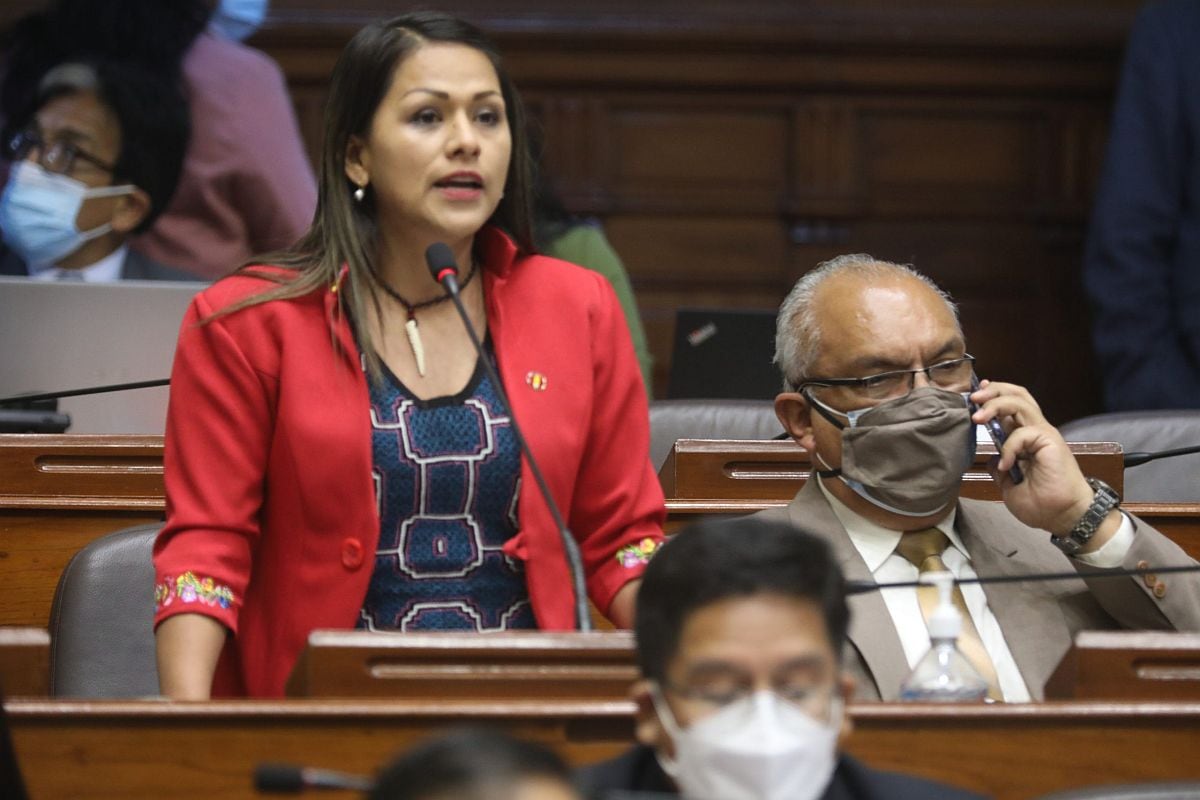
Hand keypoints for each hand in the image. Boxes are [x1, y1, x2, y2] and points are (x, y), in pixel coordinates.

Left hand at [969, 380, 1099, 537]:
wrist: (1064, 517)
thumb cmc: (1043, 504)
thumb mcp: (1009, 486)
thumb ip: (1001, 469)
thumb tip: (992, 459)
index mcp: (1026, 439)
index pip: (1011, 406)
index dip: (993, 396)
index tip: (974, 396)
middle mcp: (1035, 430)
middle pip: (1017, 395)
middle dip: (993, 391)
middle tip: (973, 398)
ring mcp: (1044, 434)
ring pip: (1020, 403)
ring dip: (995, 405)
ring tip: (978, 416)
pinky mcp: (1050, 441)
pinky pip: (1023, 432)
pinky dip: (1009, 446)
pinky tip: (1006, 465)